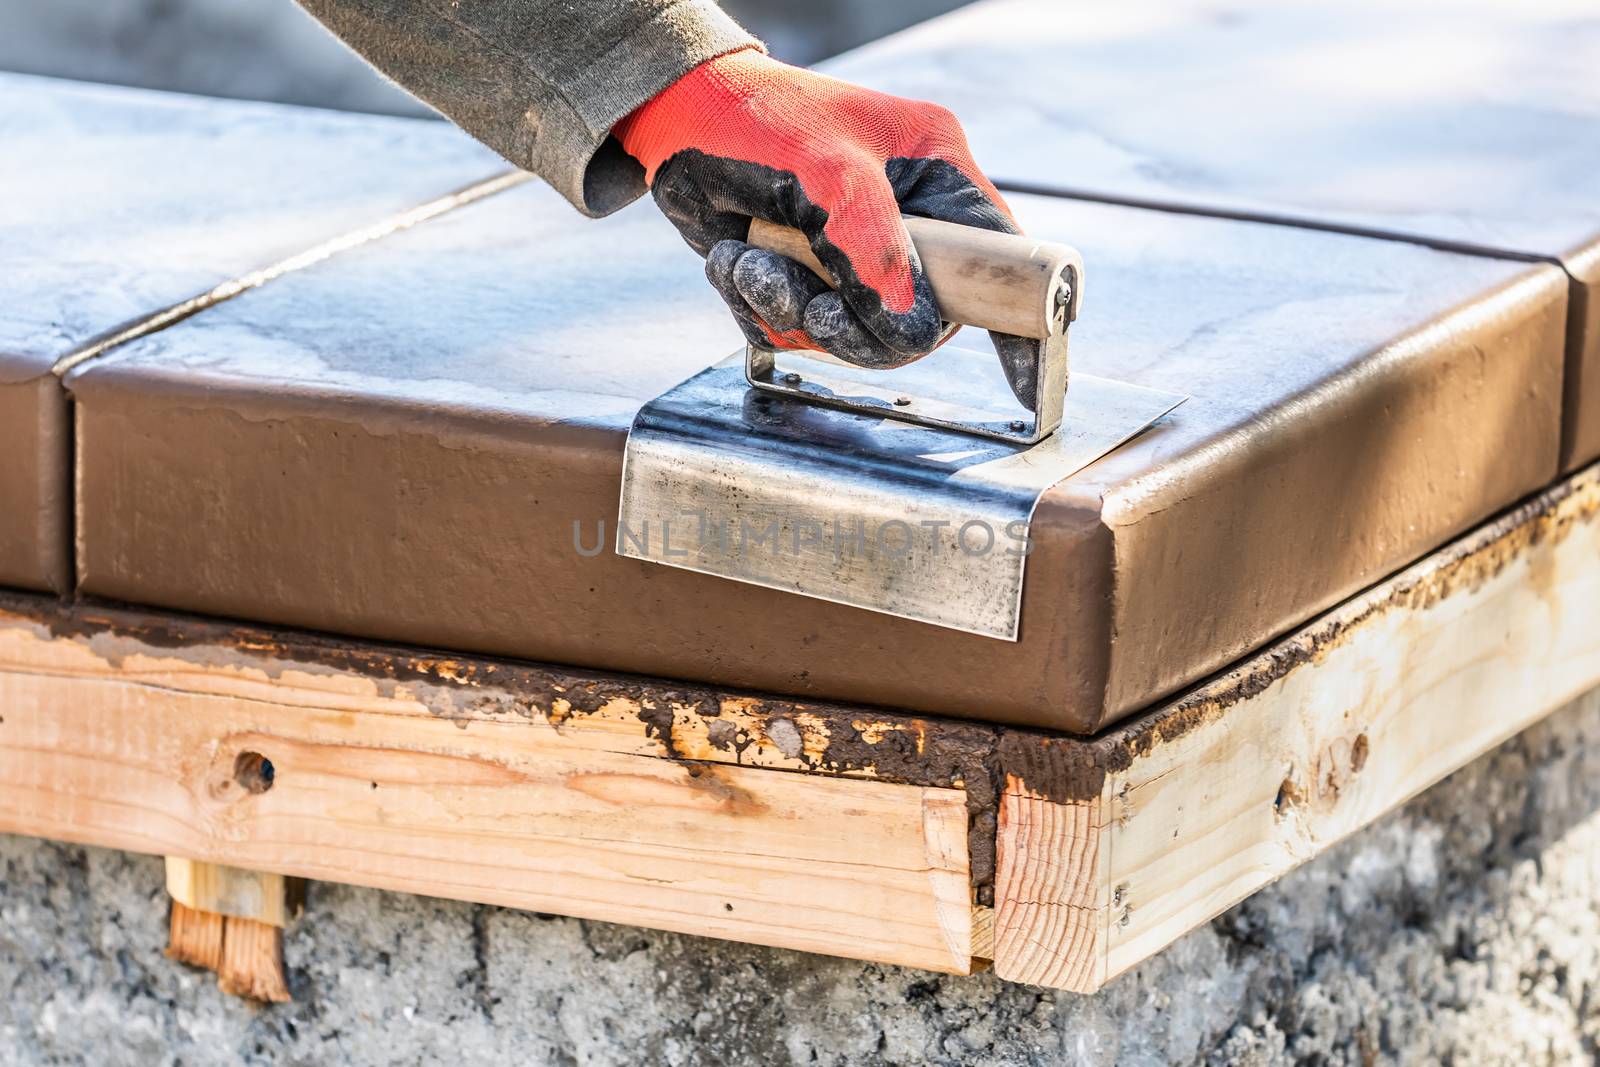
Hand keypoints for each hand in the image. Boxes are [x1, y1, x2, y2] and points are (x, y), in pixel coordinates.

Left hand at [615, 48, 1037, 408]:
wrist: (673, 121)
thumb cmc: (754, 120)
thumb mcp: (825, 175)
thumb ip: (876, 250)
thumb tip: (910, 325)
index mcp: (934, 176)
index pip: (998, 257)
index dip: (1017, 320)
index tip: (1028, 385)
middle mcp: (903, 220)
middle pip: (916, 320)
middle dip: (853, 326)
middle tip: (810, 306)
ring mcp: (853, 253)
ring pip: (851, 333)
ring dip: (789, 309)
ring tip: (751, 264)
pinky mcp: (807, 275)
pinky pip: (799, 328)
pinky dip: (759, 306)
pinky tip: (733, 260)